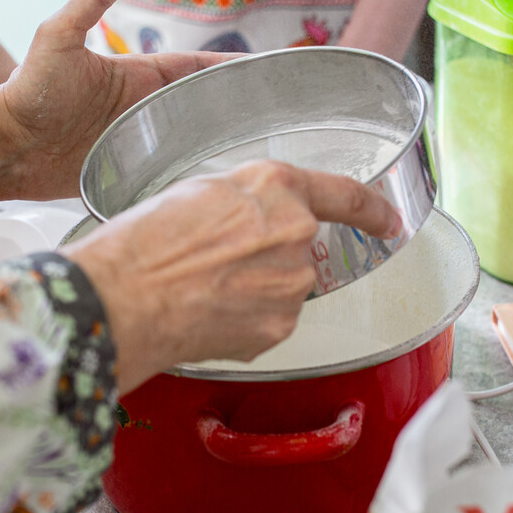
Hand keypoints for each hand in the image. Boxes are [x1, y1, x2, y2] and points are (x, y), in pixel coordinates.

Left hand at [0, 0, 240, 199]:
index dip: (229, 66)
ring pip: (190, 141)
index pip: (196, 68)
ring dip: (217, 143)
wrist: (3, 146)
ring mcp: (137, 141)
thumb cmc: (27, 91)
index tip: (264, 67)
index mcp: (136, 76)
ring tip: (258, 148)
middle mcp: (142, 108)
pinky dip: (190, 173)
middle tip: (276, 111)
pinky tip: (215, 179)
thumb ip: (92, 0)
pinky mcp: (128, 173)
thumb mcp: (59, 38)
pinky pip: (168, 173)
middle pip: (201, 105)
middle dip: (236, 106)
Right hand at [62, 160, 402, 394]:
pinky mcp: (280, 325)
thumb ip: (245, 201)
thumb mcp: (197, 192)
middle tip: (210, 261)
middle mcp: (295, 231)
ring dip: (250, 288)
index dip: (372, 209)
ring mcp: (292, 283)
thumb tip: (252, 220)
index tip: (388, 220)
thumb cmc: (144, 243)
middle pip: (296, 247)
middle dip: (262, 257)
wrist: (124, 298)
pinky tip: (206, 311)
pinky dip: (242, 319)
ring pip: (281, 285)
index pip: (345, 194)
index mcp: (275, 186)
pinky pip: (268, 319)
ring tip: (200, 286)